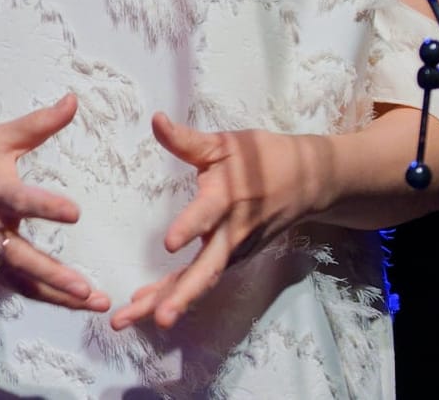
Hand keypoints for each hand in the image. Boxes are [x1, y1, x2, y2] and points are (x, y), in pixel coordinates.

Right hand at [0, 92, 109, 312]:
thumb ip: (38, 124)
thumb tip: (73, 101)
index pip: (23, 202)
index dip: (47, 208)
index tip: (75, 213)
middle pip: (23, 258)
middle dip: (56, 276)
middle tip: (87, 289)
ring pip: (21, 281)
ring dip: (57, 295)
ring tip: (92, 301)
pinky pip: (12, 285)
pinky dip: (39, 295)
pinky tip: (67, 301)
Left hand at [110, 113, 328, 331]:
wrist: (308, 182)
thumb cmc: (263, 158)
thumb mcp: (226, 143)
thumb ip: (186, 139)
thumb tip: (155, 119)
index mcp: (228, 197)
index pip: (207, 214)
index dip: (190, 227)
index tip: (170, 244)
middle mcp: (231, 232)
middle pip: (205, 270)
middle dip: (179, 295)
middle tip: (157, 318)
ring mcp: (234, 250)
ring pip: (200, 281)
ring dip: (168, 302)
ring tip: (130, 318)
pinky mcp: (233, 259)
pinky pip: (201, 279)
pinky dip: (175, 294)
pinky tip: (146, 306)